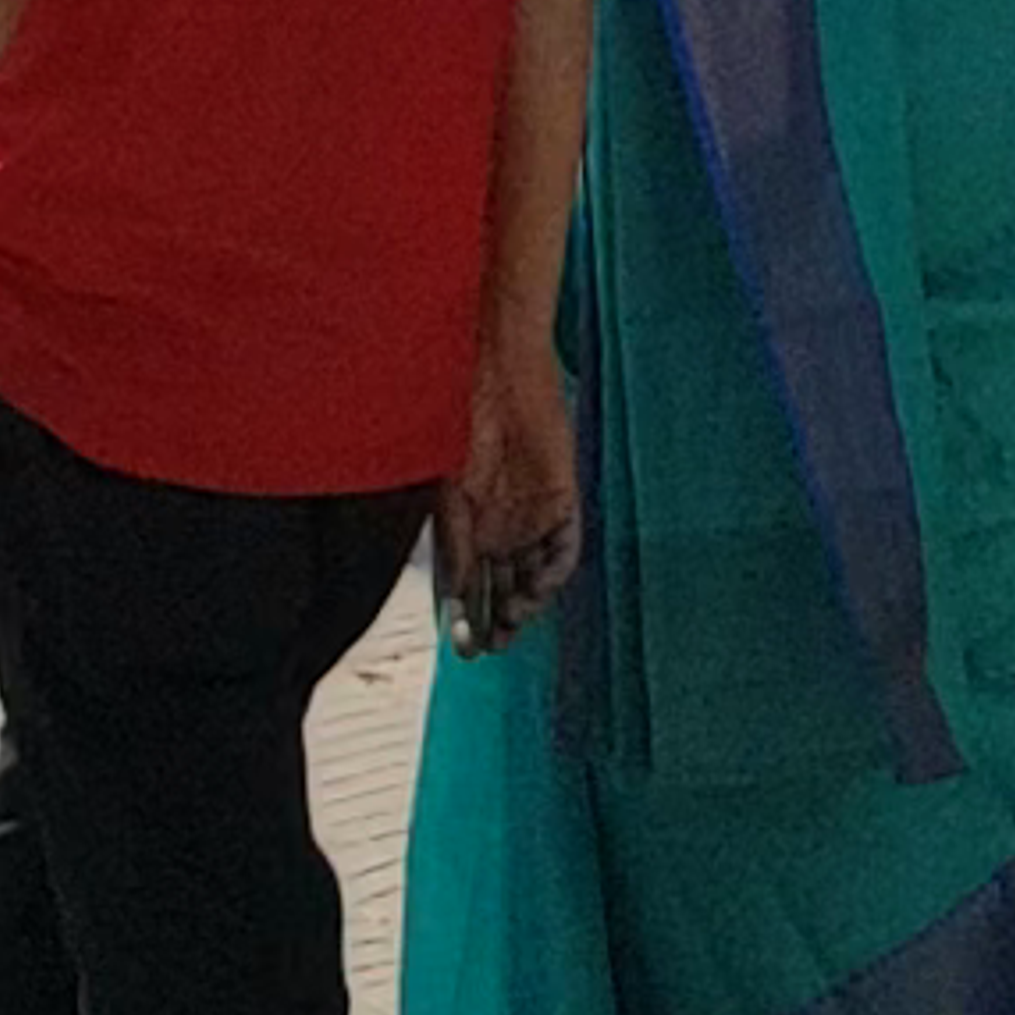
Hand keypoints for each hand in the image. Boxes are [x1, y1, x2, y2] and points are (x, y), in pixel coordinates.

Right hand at [438, 322, 579, 659]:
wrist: (500, 365)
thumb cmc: (462, 415)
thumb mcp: (450, 490)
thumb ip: (456, 543)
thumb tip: (455, 594)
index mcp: (469, 520)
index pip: (471, 582)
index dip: (467, 616)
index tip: (461, 647)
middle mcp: (502, 522)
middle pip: (502, 586)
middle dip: (495, 621)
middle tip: (486, 648)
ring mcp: (534, 511)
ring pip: (532, 575)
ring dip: (524, 604)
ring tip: (511, 626)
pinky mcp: (563, 496)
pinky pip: (564, 548)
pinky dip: (552, 573)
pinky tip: (536, 591)